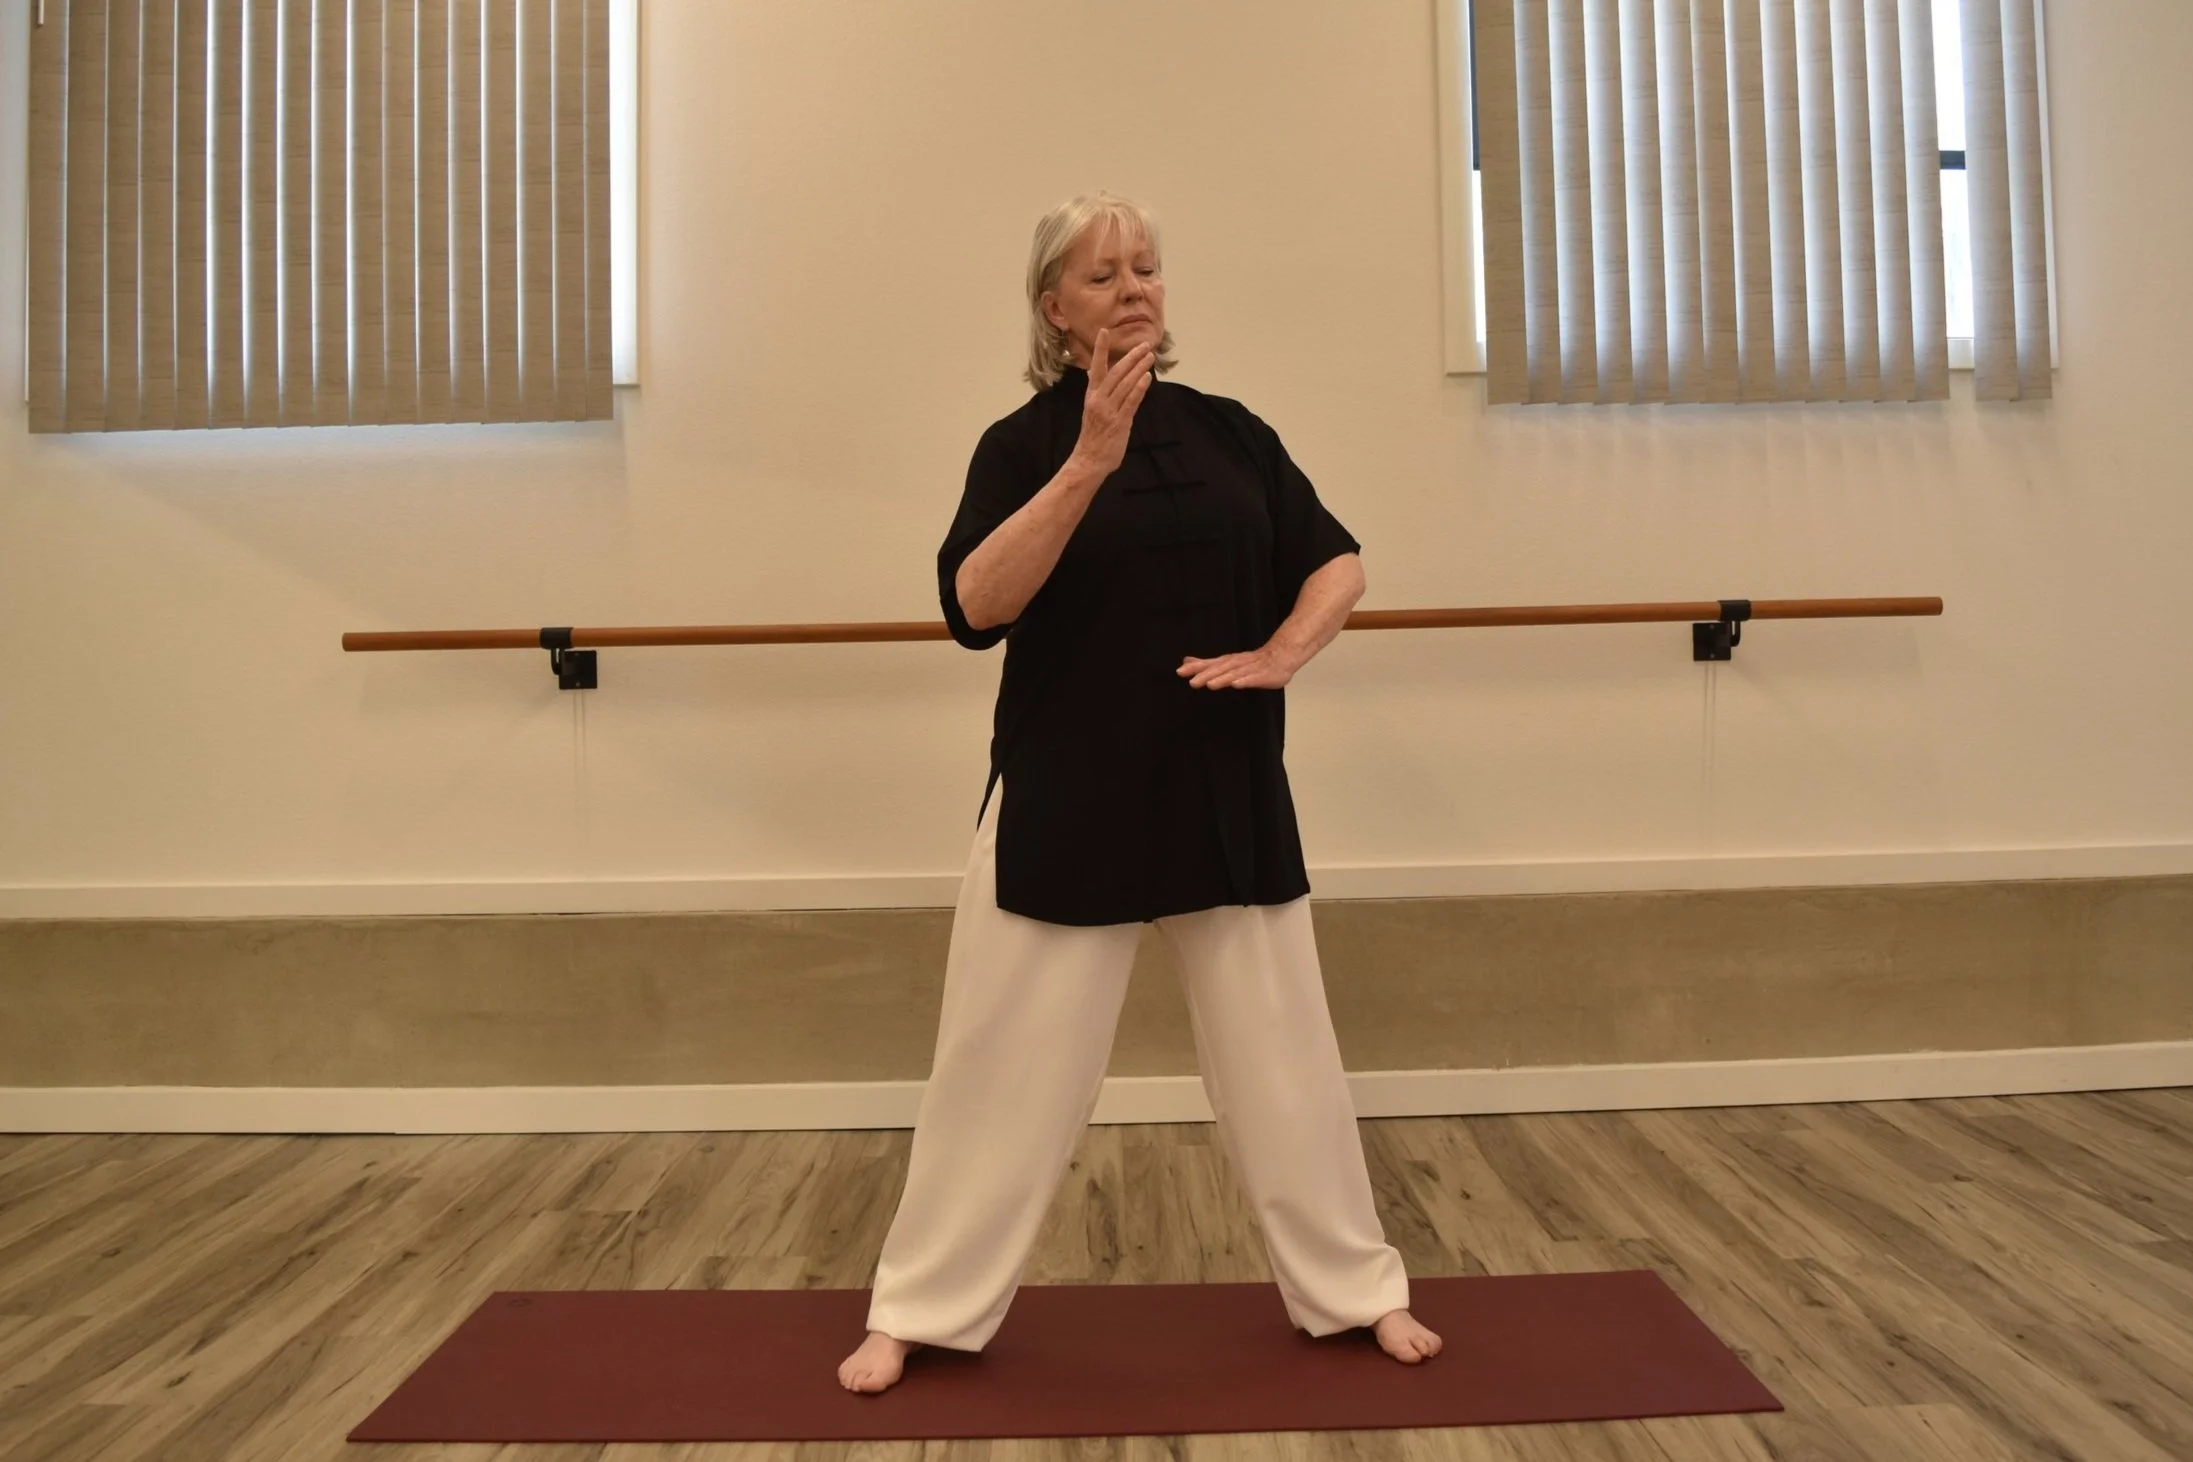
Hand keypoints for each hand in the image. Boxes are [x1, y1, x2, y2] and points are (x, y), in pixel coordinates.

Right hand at [1068, 327, 1154, 480]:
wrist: (1089, 460)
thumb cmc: (1093, 436)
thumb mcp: (1091, 409)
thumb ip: (1096, 390)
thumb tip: (1093, 372)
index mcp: (1092, 395)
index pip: (1096, 367)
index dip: (1101, 349)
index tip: (1104, 331)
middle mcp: (1099, 400)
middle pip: (1116, 372)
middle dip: (1131, 357)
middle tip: (1145, 345)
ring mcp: (1109, 411)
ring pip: (1125, 384)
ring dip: (1139, 369)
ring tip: (1150, 357)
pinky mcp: (1120, 422)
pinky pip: (1131, 402)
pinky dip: (1139, 388)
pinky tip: (1147, 378)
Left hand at [1178, 642, 1301, 689]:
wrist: (1281, 656)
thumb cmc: (1252, 662)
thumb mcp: (1226, 661)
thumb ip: (1206, 663)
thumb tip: (1185, 661)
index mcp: (1228, 661)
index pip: (1209, 664)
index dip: (1195, 668)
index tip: (1180, 672)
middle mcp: (1237, 663)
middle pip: (1220, 669)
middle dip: (1206, 675)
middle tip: (1192, 683)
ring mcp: (1250, 669)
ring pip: (1234, 674)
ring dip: (1222, 679)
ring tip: (1210, 685)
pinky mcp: (1262, 676)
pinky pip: (1253, 679)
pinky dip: (1244, 681)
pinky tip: (1237, 685)